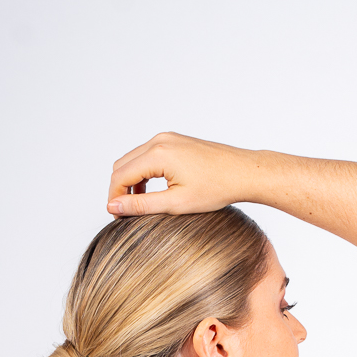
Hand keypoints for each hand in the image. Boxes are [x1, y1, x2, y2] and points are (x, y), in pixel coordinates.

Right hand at [106, 132, 259, 216]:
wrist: (243, 172)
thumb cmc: (216, 188)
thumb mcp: (176, 203)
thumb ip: (141, 205)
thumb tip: (113, 207)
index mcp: (158, 154)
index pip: (120, 176)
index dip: (114, 199)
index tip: (117, 218)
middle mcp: (159, 140)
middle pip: (122, 165)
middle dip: (119, 189)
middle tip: (126, 214)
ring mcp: (167, 138)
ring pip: (133, 160)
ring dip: (130, 182)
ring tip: (138, 205)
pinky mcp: (174, 141)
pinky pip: (147, 156)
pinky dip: (143, 173)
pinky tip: (152, 192)